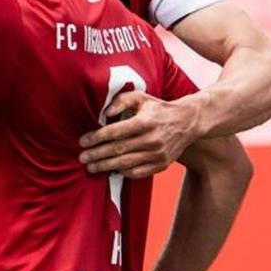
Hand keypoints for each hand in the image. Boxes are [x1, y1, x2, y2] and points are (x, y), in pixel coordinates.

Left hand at [78, 91, 198, 177]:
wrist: (187, 122)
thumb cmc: (158, 108)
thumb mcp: (141, 97)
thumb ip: (121, 101)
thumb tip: (105, 113)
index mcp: (144, 122)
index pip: (115, 132)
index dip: (96, 138)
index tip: (83, 141)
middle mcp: (151, 139)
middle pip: (118, 150)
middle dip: (97, 155)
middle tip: (82, 157)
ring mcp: (157, 154)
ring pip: (126, 163)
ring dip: (106, 166)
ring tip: (91, 167)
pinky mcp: (161, 164)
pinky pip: (138, 172)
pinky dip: (123, 172)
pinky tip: (112, 170)